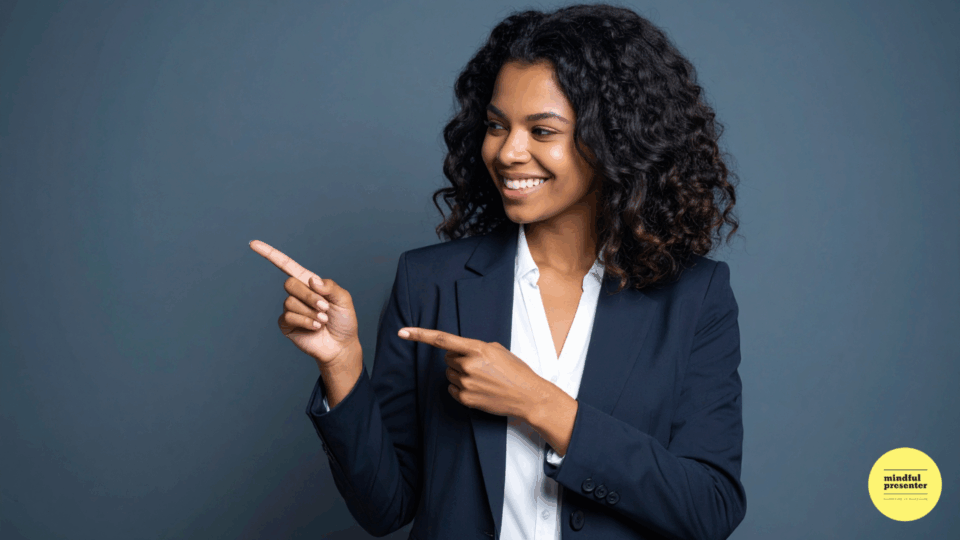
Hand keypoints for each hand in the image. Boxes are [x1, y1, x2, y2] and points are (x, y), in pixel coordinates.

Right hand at [250, 240, 359, 367]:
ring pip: (290, 301)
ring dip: (310, 311)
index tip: (253, 244)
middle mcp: (298, 294)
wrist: (341, 346)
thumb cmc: (344, 321)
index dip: (270, 254)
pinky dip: (305, 321)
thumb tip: (312, 281)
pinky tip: (315, 327)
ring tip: (322, 320)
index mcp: (310, 283)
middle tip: (325, 308)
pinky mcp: (287, 325)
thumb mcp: (344, 299)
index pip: (286, 265)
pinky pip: (288, 316)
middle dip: (310, 296)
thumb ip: (330, 286)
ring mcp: (291, 309)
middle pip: (290, 284)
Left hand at [397, 327, 551, 419]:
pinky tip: (478, 388)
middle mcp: (468, 365)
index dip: (420, 335)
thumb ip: (476, 347)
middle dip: (458, 360)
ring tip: (482, 378)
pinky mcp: (466, 398)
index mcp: (477, 349)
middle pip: (447, 359)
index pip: (442, 339)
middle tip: (478, 366)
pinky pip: (452, 389)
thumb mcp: (498, 350)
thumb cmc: (516, 371)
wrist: (528, 396)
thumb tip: (461, 351)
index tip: (403, 332)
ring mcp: (466, 383)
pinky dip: (461, 387)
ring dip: (460, 374)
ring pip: (449, 374)